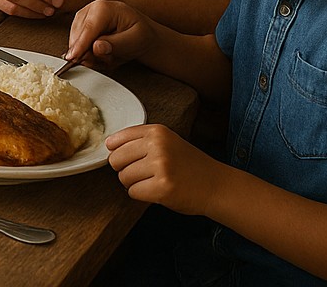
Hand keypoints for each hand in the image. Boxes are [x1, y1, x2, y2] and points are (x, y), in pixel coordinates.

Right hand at [66, 0, 153, 71]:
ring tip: (109, 54)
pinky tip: (102, 51)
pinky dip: (87, 51)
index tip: (73, 58)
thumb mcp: (135, 41)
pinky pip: (76, 42)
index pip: (88, 30)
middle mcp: (90, 8)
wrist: (141, 33)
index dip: (80, 46)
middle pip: (78, 36)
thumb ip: (116, 45)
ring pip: (75, 40)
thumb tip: (96, 47)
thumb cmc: (140, 35)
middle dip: (89, 53)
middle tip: (109, 60)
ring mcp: (83, 16)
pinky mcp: (80, 24)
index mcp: (104, 8)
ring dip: (89, 53)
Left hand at [106, 123, 223, 214]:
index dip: (117, 152)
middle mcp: (158, 146)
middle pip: (115, 159)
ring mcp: (161, 166)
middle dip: (123, 170)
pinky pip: (133, 192)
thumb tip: (109, 145)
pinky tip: (156, 191)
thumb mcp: (167, 142)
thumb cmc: (189, 165)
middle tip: (141, 174)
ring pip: (123, 177)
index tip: (125, 159)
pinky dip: (141, 195)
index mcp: (157, 131)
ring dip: (133, 184)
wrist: (217, 185)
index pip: (116, 139)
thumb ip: (141, 141)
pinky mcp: (163, 188)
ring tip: (151, 182)